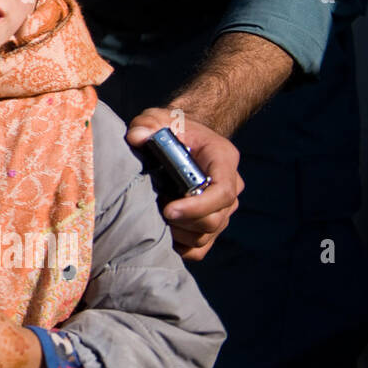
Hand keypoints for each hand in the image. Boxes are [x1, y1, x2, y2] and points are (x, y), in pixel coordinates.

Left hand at [126, 108, 241, 261]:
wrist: (183, 139)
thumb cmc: (172, 128)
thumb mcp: (157, 118)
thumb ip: (147, 124)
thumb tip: (137, 138)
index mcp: (223, 160)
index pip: (223, 192)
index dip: (197, 206)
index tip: (167, 210)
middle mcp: (230, 187)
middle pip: (214, 220)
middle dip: (181, 221)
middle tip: (155, 210)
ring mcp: (223, 209)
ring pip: (205, 236)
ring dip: (177, 233)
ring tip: (155, 215)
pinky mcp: (211, 225)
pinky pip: (199, 249)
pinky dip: (179, 246)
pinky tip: (160, 230)